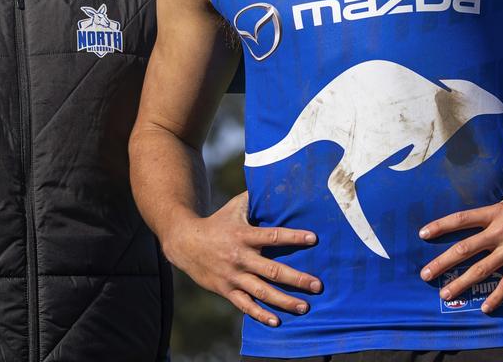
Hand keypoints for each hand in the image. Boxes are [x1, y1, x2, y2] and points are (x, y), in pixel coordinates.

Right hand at [163, 191, 320, 325]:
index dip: (293, 237)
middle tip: (317, 285)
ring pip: (261, 291)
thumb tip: (275, 180)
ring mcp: (233, 276)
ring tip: (304, 307)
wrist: (185, 242)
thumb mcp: (235, 207)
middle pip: (271, 270)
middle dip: (296, 279)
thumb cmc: (217, 222)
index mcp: (243, 235)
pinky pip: (245, 305)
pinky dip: (260, 315)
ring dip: (284, 301)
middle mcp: (239, 257)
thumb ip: (256, 198)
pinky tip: (276, 322)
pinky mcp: (226, 290)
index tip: (313, 238)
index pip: (272, 236)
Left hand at [418, 175, 502, 312]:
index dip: (440, 226)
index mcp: (495, 212)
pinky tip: (485, 308)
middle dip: (442, 262)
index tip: (422, 234)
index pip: (460, 219)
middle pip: (463, 248)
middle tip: (424, 274)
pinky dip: (496, 296)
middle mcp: (499, 230)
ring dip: (461, 283)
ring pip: (481, 269)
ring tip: (445, 294)